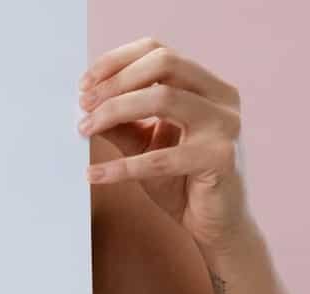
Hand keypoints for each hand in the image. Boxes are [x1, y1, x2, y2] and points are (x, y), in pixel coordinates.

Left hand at [79, 38, 249, 250]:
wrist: (215, 225)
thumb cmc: (181, 181)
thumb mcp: (145, 144)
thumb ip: (121, 122)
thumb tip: (85, 104)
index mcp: (206, 86)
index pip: (159, 51)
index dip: (118, 61)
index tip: (85, 83)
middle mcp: (222, 98)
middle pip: (165, 63)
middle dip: (116, 81)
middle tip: (84, 104)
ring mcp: (226, 125)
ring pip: (164, 99)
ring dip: (115, 111)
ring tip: (85, 129)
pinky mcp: (221, 158)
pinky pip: (162, 158)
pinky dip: (122, 167)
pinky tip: (95, 174)